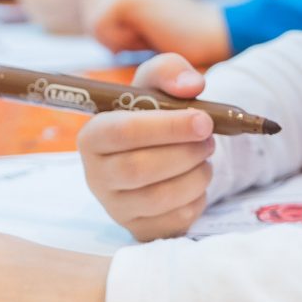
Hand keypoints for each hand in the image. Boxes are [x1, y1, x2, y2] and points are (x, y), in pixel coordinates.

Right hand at [79, 53, 215, 240]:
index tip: (203, 120)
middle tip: (209, 139)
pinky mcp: (140, 229)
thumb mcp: (156, 83)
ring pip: (160, 197)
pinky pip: (175, 220)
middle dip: (185, 152)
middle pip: (139, 169)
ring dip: (196, 174)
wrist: (156, 149)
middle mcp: (96, 176)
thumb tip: (192, 86)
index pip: (122, 132)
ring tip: (205, 156)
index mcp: (92, 136)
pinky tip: (196, 179)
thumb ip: (170, 72)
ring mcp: (116, 207)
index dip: (167, 126)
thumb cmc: (152, 113)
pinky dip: (197, 197)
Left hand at [82, 0, 231, 66]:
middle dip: (110, 33)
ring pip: (92, 18)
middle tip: (146, 37)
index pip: (94, 4)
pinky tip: (148, 35)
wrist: (214, 35)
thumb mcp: (143, 23)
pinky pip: (100, 26)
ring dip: (117, 38)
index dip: (110, 29)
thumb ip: (119, 17)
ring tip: (148, 35)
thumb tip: (89, 25)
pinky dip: (120, 41)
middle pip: (88, 10)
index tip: (142, 35)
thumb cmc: (183, 39)